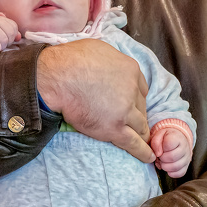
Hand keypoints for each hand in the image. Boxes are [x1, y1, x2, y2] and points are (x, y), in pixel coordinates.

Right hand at [0, 13, 20, 53]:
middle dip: (8, 41)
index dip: (12, 35)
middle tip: (2, 42)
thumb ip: (10, 31)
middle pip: (11, 34)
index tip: (6, 37)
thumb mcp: (0, 27)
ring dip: (2, 46)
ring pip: (4, 40)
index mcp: (1, 19)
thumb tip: (19, 37)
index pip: (14, 27)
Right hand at [36, 40, 152, 163]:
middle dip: (137, 116)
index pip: (141, 90)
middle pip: (141, 108)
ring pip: (141, 126)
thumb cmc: (71, 60)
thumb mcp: (100, 49)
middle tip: (132, 124)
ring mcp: (125, 110)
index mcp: (131, 70)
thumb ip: (111, 61)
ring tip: (145, 143)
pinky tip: (149, 157)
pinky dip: (143, 151)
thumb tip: (108, 65)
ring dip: (141, 134)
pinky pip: (134, 143)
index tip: (132, 106)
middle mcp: (133, 90)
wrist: (57, 78)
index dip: (136, 100)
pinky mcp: (115, 128)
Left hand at [151, 126, 191, 177]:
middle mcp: (185, 148)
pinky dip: (170, 172)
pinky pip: (179, 173)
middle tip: (160, 156)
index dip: (161, 147)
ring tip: (163, 162)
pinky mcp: (186, 167)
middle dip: (162, 158)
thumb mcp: (159, 135)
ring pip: (176, 167)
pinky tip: (167, 167)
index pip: (169, 144)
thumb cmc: (166, 138)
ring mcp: (187, 158)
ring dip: (165, 166)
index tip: (159, 148)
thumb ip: (156, 142)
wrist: (177, 141)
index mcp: (178, 138)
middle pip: (172, 157)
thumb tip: (158, 154)